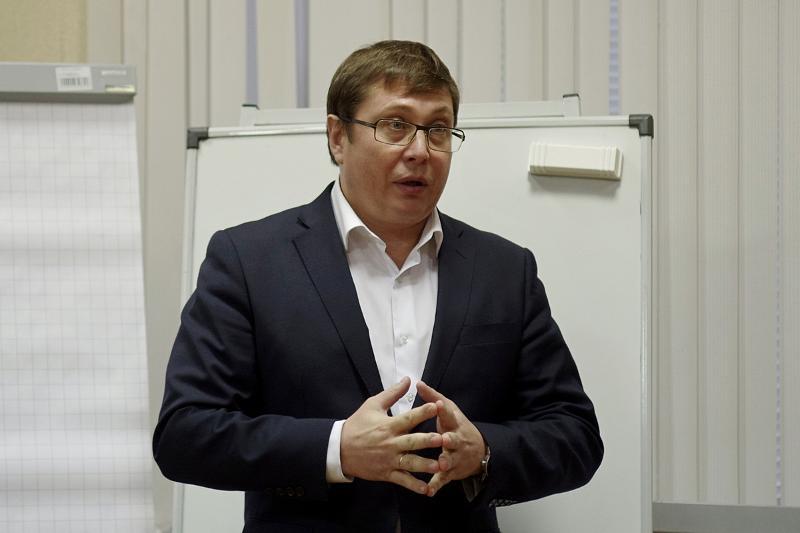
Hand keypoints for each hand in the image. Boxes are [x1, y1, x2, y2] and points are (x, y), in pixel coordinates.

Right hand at [340, 377, 443, 494]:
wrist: (339, 449)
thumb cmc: (357, 424)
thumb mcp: (372, 405)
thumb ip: (392, 393)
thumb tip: (408, 379)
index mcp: (388, 425)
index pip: (409, 418)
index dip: (423, 412)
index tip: (437, 406)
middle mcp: (391, 443)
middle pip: (412, 442)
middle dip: (429, 441)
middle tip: (444, 439)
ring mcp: (389, 460)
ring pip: (410, 463)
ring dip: (425, 465)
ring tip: (440, 465)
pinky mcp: (386, 473)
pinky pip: (402, 480)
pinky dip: (414, 485)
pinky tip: (427, 489)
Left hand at [416, 381, 485, 496]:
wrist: (478, 451)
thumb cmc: (456, 426)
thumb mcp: (448, 410)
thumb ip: (432, 397)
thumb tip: (418, 382)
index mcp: (454, 423)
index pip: (450, 414)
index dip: (444, 409)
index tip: (438, 404)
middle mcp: (457, 439)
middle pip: (454, 439)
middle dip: (450, 439)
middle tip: (444, 438)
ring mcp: (456, 456)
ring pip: (450, 460)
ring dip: (445, 462)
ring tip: (439, 465)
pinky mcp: (452, 471)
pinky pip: (444, 479)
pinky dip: (437, 485)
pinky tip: (429, 491)